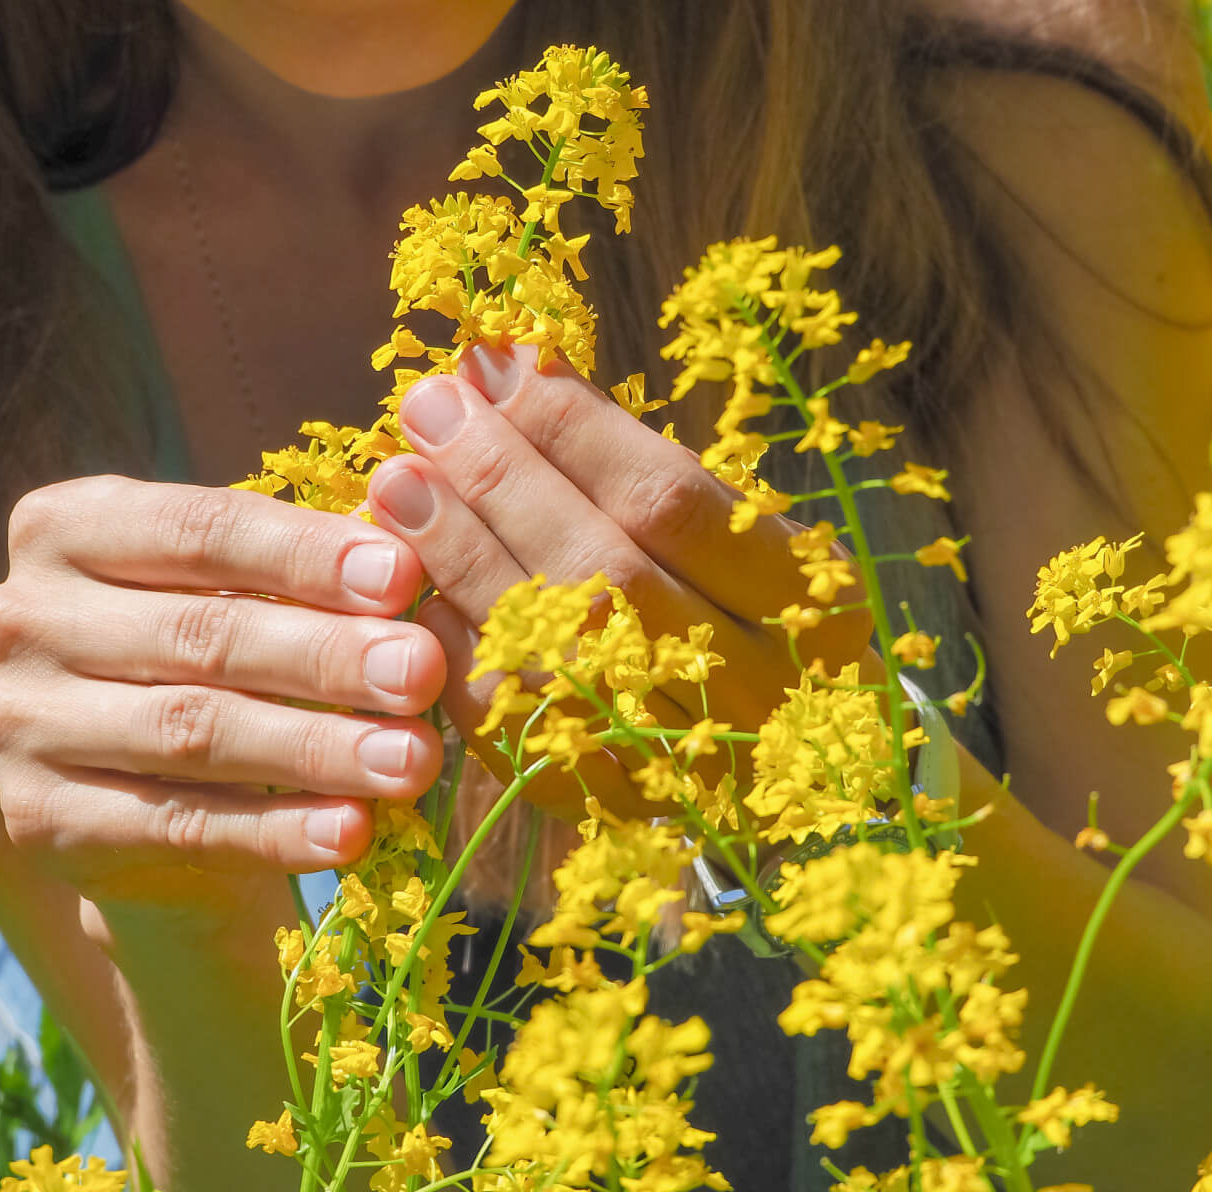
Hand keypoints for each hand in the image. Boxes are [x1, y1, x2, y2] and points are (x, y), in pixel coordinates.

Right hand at [0, 476, 446, 892]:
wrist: (149, 817)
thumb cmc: (222, 668)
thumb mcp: (249, 598)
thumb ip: (311, 569)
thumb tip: (420, 541)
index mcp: (64, 526)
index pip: (198, 528)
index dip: (304, 554)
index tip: (403, 576)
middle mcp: (19, 616)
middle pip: (200, 633)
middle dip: (326, 654)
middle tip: (424, 672)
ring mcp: (15, 723)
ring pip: (192, 732)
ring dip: (317, 747)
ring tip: (412, 760)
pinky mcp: (36, 821)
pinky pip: (180, 825)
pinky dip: (277, 832)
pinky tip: (354, 832)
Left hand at [365, 342, 870, 818]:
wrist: (810, 784)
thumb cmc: (762, 621)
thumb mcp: (753, 538)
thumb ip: (649, 472)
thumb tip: (517, 375)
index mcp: (813, 603)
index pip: (671, 500)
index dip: (572, 427)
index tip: (496, 362)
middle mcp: (758, 691)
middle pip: (602, 575)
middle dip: (500, 480)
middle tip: (427, 409)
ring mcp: (688, 761)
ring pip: (551, 656)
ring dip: (461, 560)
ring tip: (397, 483)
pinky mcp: (618, 809)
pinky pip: (519, 732)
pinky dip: (461, 654)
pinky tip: (414, 591)